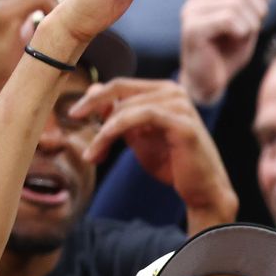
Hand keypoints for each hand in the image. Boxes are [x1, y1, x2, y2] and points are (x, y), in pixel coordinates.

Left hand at [74, 78, 235, 226]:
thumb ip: (118, 115)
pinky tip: (104, 142)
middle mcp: (175, 92)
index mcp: (164, 91)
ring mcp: (182, 105)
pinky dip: (118, 127)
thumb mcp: (137, 136)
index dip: (94, 97)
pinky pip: (143, 115)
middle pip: (120, 90)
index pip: (121, 85)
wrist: (201, 190)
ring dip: (104, 131)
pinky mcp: (184, 123)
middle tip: (74, 123)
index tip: (74, 114)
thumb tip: (93, 91)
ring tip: (93, 154)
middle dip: (93, 109)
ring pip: (127, 106)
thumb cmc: (172, 163)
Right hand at [179, 0, 269, 105]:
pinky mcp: (193, 29)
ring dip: (251, 23)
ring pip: (238, 3)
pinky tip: (236, 39)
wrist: (210, 82)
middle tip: (253, 26)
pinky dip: (242, 31)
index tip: (260, 8)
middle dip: (259, 8)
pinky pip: (229, 19)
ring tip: (242, 35)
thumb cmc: (228, 51)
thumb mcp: (248, 17)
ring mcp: (192, 11)